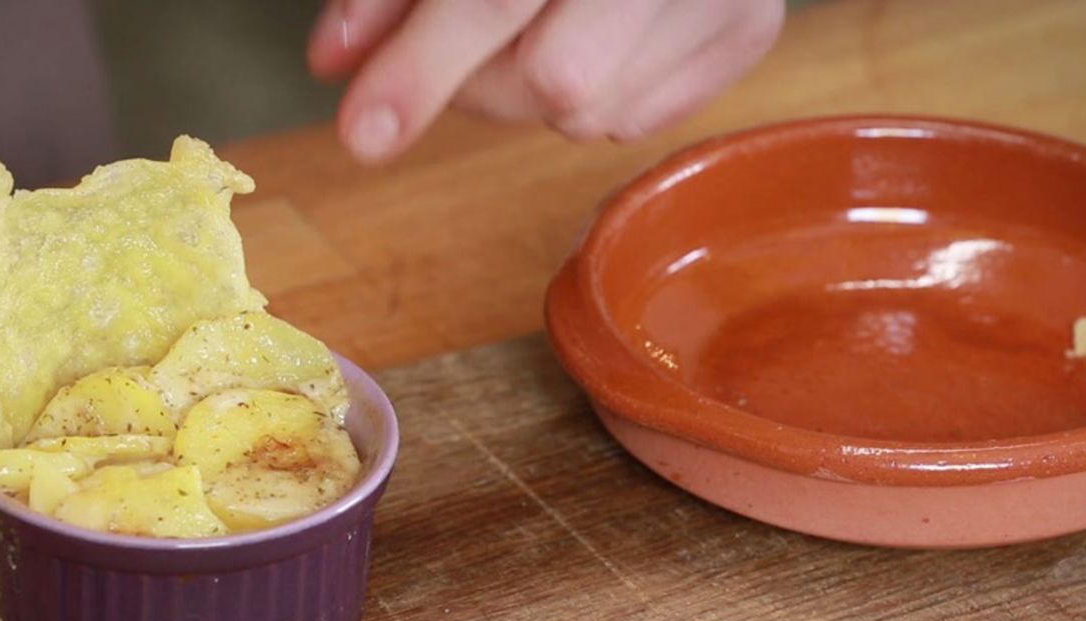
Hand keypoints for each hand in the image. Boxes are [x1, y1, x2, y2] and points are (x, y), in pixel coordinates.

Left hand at [308, 0, 785, 163]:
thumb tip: (334, 62)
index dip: (421, 69)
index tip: (364, 134)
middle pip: (552, 81)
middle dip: (478, 82)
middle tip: (451, 48)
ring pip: (588, 115)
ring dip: (529, 90)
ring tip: (538, 20)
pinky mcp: (751, 28)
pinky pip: (630, 119)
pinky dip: (588, 93)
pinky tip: (592, 32)